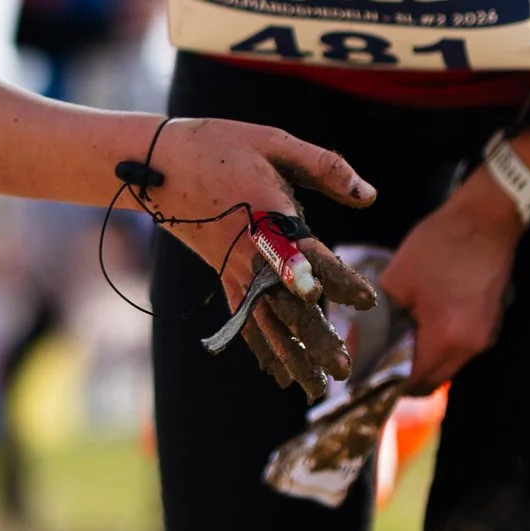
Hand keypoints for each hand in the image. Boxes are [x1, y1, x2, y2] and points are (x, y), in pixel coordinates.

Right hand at [141, 117, 380, 399]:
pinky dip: (260, 347)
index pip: (312, 258)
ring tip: (315, 387)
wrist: (158, 163)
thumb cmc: (221, 145)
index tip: (368, 302)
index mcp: (269, 218)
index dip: (341, 280)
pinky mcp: (222, 275)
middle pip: (288, 305)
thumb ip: (326, 167)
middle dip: (316, 340)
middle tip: (344, 369)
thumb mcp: (276, 143)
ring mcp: (233, 269)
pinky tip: (276, 371)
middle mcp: (251, 253)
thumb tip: (370, 196)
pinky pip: (243, 318)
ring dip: (291, 356)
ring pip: (266, 322)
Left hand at [377, 170, 524, 393]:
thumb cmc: (440, 244)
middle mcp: (470, 348)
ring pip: (444, 367)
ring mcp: (485, 337)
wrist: (487, 217)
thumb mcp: (396, 280)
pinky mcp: (490, 325)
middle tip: (374, 359)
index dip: (383, 383)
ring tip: (394, 338)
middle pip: (429, 381)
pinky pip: (458, 350)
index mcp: (446, 339)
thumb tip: (354, 348)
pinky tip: (419, 323)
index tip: (361, 373)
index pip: (410, 383)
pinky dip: (436, 346)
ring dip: (419, 360)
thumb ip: (375, 321)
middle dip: (400, 375)